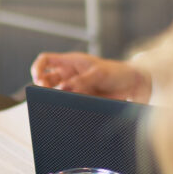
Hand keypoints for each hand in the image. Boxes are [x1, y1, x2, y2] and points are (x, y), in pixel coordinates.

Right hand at [29, 52, 150, 102]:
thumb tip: (64, 89)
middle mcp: (69, 76)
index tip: (38, 79)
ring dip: (54, 100)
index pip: (45, 61)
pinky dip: (66, 110)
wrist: (135, 86)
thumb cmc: (117, 73)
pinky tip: (69, 113)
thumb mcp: (99, 73)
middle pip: (46, 81)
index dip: (37, 68)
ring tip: (58, 104)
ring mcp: (74, 90)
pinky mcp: (81, 102)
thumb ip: (82, 81)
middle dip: (42, 88)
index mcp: (71, 63)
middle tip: (46, 94)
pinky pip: (69, 107)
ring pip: (56, 96)